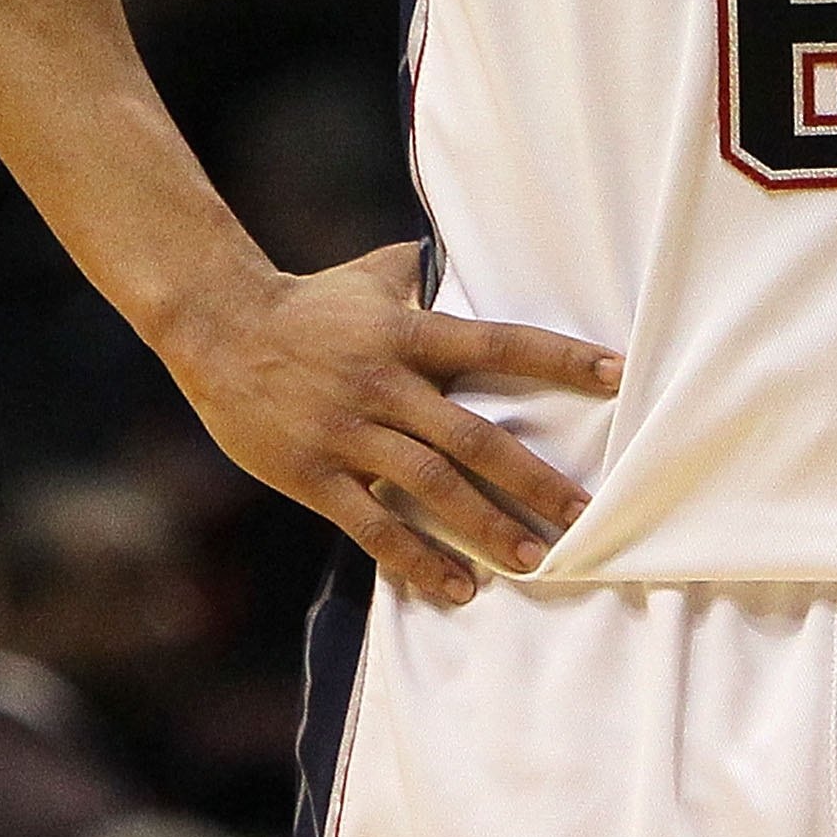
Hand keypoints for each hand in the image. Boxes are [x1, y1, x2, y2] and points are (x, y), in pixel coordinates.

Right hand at [160, 242, 620, 609]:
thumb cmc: (308, 302)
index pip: (497, 343)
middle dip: (533, 479)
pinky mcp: (313, 475)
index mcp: (407, 332)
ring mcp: (348, 432)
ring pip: (429, 487)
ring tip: (536, 561)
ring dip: (486, 527)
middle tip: (587, 514)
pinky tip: (455, 587)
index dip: (559, 358)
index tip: (617, 376)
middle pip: (473, 435)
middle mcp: (384, 383)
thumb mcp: (371, 275)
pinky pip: (372, 526)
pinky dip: (416, 560)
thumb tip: (470, 250)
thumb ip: (423, 271)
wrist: (218, 327)